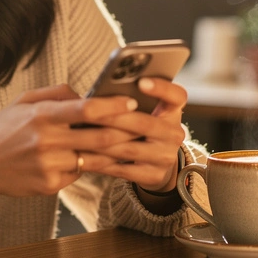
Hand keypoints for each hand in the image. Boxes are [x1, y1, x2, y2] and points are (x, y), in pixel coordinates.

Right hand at [0, 85, 138, 227]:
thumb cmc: (5, 128)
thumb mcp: (25, 101)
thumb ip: (58, 93)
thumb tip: (89, 94)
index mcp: (41, 116)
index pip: (85, 109)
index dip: (112, 106)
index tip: (131, 102)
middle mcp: (46, 141)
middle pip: (98, 138)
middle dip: (126, 132)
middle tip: (145, 126)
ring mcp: (49, 166)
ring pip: (93, 159)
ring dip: (115, 152)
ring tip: (133, 143)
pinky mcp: (50, 185)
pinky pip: (78, 173)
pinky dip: (87, 165)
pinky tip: (90, 159)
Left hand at [78, 77, 186, 193]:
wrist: (157, 161)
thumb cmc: (142, 127)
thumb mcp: (147, 110)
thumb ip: (131, 99)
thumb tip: (100, 92)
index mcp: (173, 111)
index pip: (177, 96)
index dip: (161, 88)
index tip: (141, 81)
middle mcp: (174, 133)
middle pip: (144, 123)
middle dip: (114, 117)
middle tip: (88, 111)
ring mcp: (165, 156)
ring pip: (129, 148)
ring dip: (102, 142)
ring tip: (80, 133)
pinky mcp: (154, 175)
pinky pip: (123, 169)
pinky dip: (101, 162)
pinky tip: (84, 156)